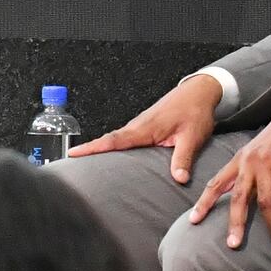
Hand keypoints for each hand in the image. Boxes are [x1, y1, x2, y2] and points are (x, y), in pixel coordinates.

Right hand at [74, 73, 224, 184]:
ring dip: (100, 148)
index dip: (93, 148)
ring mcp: (140, 125)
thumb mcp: (192, 137)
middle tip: (71, 163)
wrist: (200, 92)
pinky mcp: (145, 126)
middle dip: (89, 150)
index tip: (74, 153)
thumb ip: (183, 158)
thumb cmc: (195, 110)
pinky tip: (113, 155)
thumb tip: (178, 178)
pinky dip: (113, 145)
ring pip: (116, 139)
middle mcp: (138, 125)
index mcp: (145, 128)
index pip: (114, 140)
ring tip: (86, 163)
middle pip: (108, 140)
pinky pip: (125, 137)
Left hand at [187, 98, 270, 250]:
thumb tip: (249, 197)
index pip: (216, 184)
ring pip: (266, 201)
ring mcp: (267, 163)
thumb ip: (252, 172)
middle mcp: (249, 162)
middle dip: (236, 223)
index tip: (193, 221)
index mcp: (239, 160)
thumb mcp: (260, 152)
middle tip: (233, 244)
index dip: (204, 203)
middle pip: (238, 197)